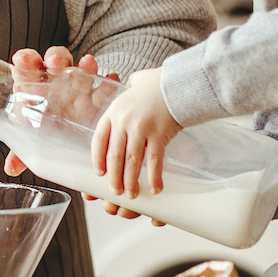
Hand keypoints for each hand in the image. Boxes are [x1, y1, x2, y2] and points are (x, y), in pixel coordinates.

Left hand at [2, 46, 112, 177]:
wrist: (74, 137)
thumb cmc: (47, 135)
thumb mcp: (33, 142)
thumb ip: (21, 153)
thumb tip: (11, 169)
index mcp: (33, 89)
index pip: (26, 68)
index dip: (24, 61)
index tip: (22, 60)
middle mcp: (55, 83)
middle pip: (54, 62)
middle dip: (55, 58)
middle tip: (56, 62)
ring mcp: (76, 86)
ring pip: (79, 69)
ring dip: (83, 65)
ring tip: (88, 64)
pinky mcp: (96, 95)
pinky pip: (103, 85)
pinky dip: (107, 82)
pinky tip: (112, 80)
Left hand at [91, 67, 179, 199]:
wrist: (179, 81)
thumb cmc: (159, 83)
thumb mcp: (135, 85)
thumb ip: (128, 90)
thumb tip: (129, 86)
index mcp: (114, 111)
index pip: (99, 139)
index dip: (97, 158)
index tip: (99, 173)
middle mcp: (123, 121)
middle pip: (114, 155)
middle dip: (114, 177)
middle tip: (115, 192)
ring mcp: (140, 128)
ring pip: (132, 162)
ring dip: (131, 181)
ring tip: (132, 195)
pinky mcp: (159, 134)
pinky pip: (154, 161)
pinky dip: (154, 177)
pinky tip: (155, 189)